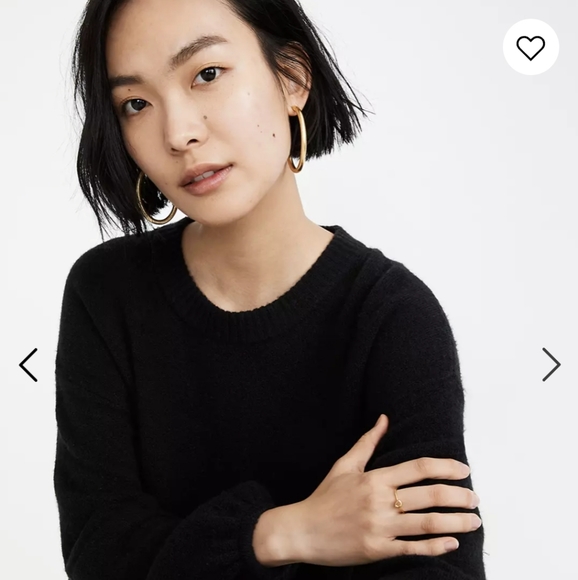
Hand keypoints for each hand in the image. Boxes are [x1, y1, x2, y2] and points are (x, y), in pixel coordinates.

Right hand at [291, 414, 480, 566]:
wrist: (302, 530)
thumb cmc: (325, 496)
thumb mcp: (345, 465)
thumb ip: (368, 443)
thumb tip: (384, 419)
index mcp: (374, 478)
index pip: (418, 468)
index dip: (445, 467)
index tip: (464, 470)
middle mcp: (380, 501)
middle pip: (429, 496)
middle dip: (458, 496)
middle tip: (475, 498)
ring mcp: (380, 527)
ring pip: (426, 523)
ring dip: (455, 523)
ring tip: (474, 521)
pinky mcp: (377, 550)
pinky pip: (412, 549)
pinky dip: (435, 546)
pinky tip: (452, 543)